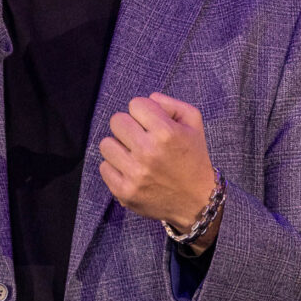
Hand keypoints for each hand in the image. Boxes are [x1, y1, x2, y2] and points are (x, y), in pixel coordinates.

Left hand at [97, 92, 218, 235]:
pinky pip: (104, 167)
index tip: (152, 124)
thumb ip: (171, 104)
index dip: (144, 112)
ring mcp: (135, 174)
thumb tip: (148, 99)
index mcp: (166, 133)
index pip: (135, 104)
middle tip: (140, 138)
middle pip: (116, 121)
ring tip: (134, 155)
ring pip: (106, 144)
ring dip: (119, 147)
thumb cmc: (194, 158)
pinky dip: (115, 168)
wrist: (197, 201)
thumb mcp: (193, 123)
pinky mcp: (125, 192)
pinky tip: (130, 171)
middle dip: (129, 127)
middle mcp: (149, 152)